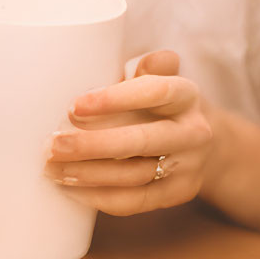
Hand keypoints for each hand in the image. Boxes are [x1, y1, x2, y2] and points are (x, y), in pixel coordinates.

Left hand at [43, 51, 218, 216]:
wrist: (208, 143)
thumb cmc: (164, 104)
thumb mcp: (159, 77)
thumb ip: (137, 67)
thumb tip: (99, 56)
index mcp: (186, 94)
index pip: (156, 91)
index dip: (115, 99)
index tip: (74, 105)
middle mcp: (194, 131)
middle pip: (142, 141)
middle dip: (92, 145)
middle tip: (53, 144)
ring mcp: (189, 167)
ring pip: (135, 176)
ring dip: (89, 173)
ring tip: (52, 168)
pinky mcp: (179, 194)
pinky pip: (135, 202)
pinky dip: (99, 197)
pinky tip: (71, 188)